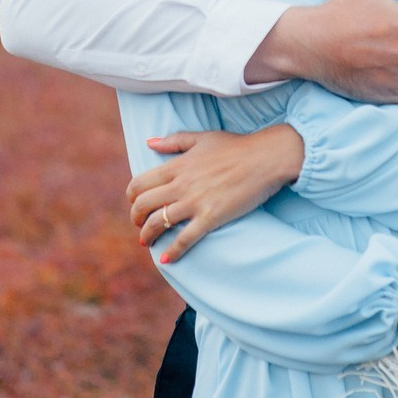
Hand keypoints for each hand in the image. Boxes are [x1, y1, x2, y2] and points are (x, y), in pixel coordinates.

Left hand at [126, 125, 304, 261]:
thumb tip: (149, 142)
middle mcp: (181, 184)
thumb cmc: (236, 146)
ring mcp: (195, 202)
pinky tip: (166, 259)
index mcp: (177, 166)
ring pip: (159, 223)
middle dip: (136, 218)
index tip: (135, 203)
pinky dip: (172, 251)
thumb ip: (174, 141)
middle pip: (143, 205)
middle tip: (139, 225)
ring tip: (146, 242)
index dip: (132, 197)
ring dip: (147, 236)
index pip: (140, 183)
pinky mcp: (211, 217)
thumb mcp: (202, 138)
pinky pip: (185, 239)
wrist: (265, 158)